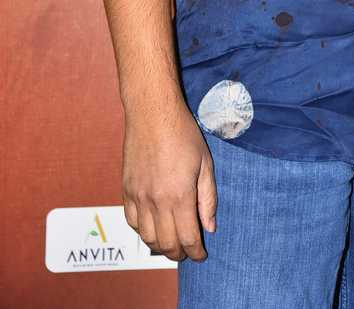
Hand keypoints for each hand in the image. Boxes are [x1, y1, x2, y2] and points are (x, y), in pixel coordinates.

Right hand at [122, 97, 216, 261]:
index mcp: (179, 196)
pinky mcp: (126, 190)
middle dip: (180, 253)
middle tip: (188, 252)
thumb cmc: (183, 134)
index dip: (197, 252)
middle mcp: (156, 201)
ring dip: (160, 246)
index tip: (202, 255)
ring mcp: (138, 197)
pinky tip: (152, 228)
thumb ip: (208, 198)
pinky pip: (132, 222)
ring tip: (171, 244)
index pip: (188, 238)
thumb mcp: (205, 163)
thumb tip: (210, 227)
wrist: (152, 114)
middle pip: (167, 244)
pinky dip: (143, 232)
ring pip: (147, 238)